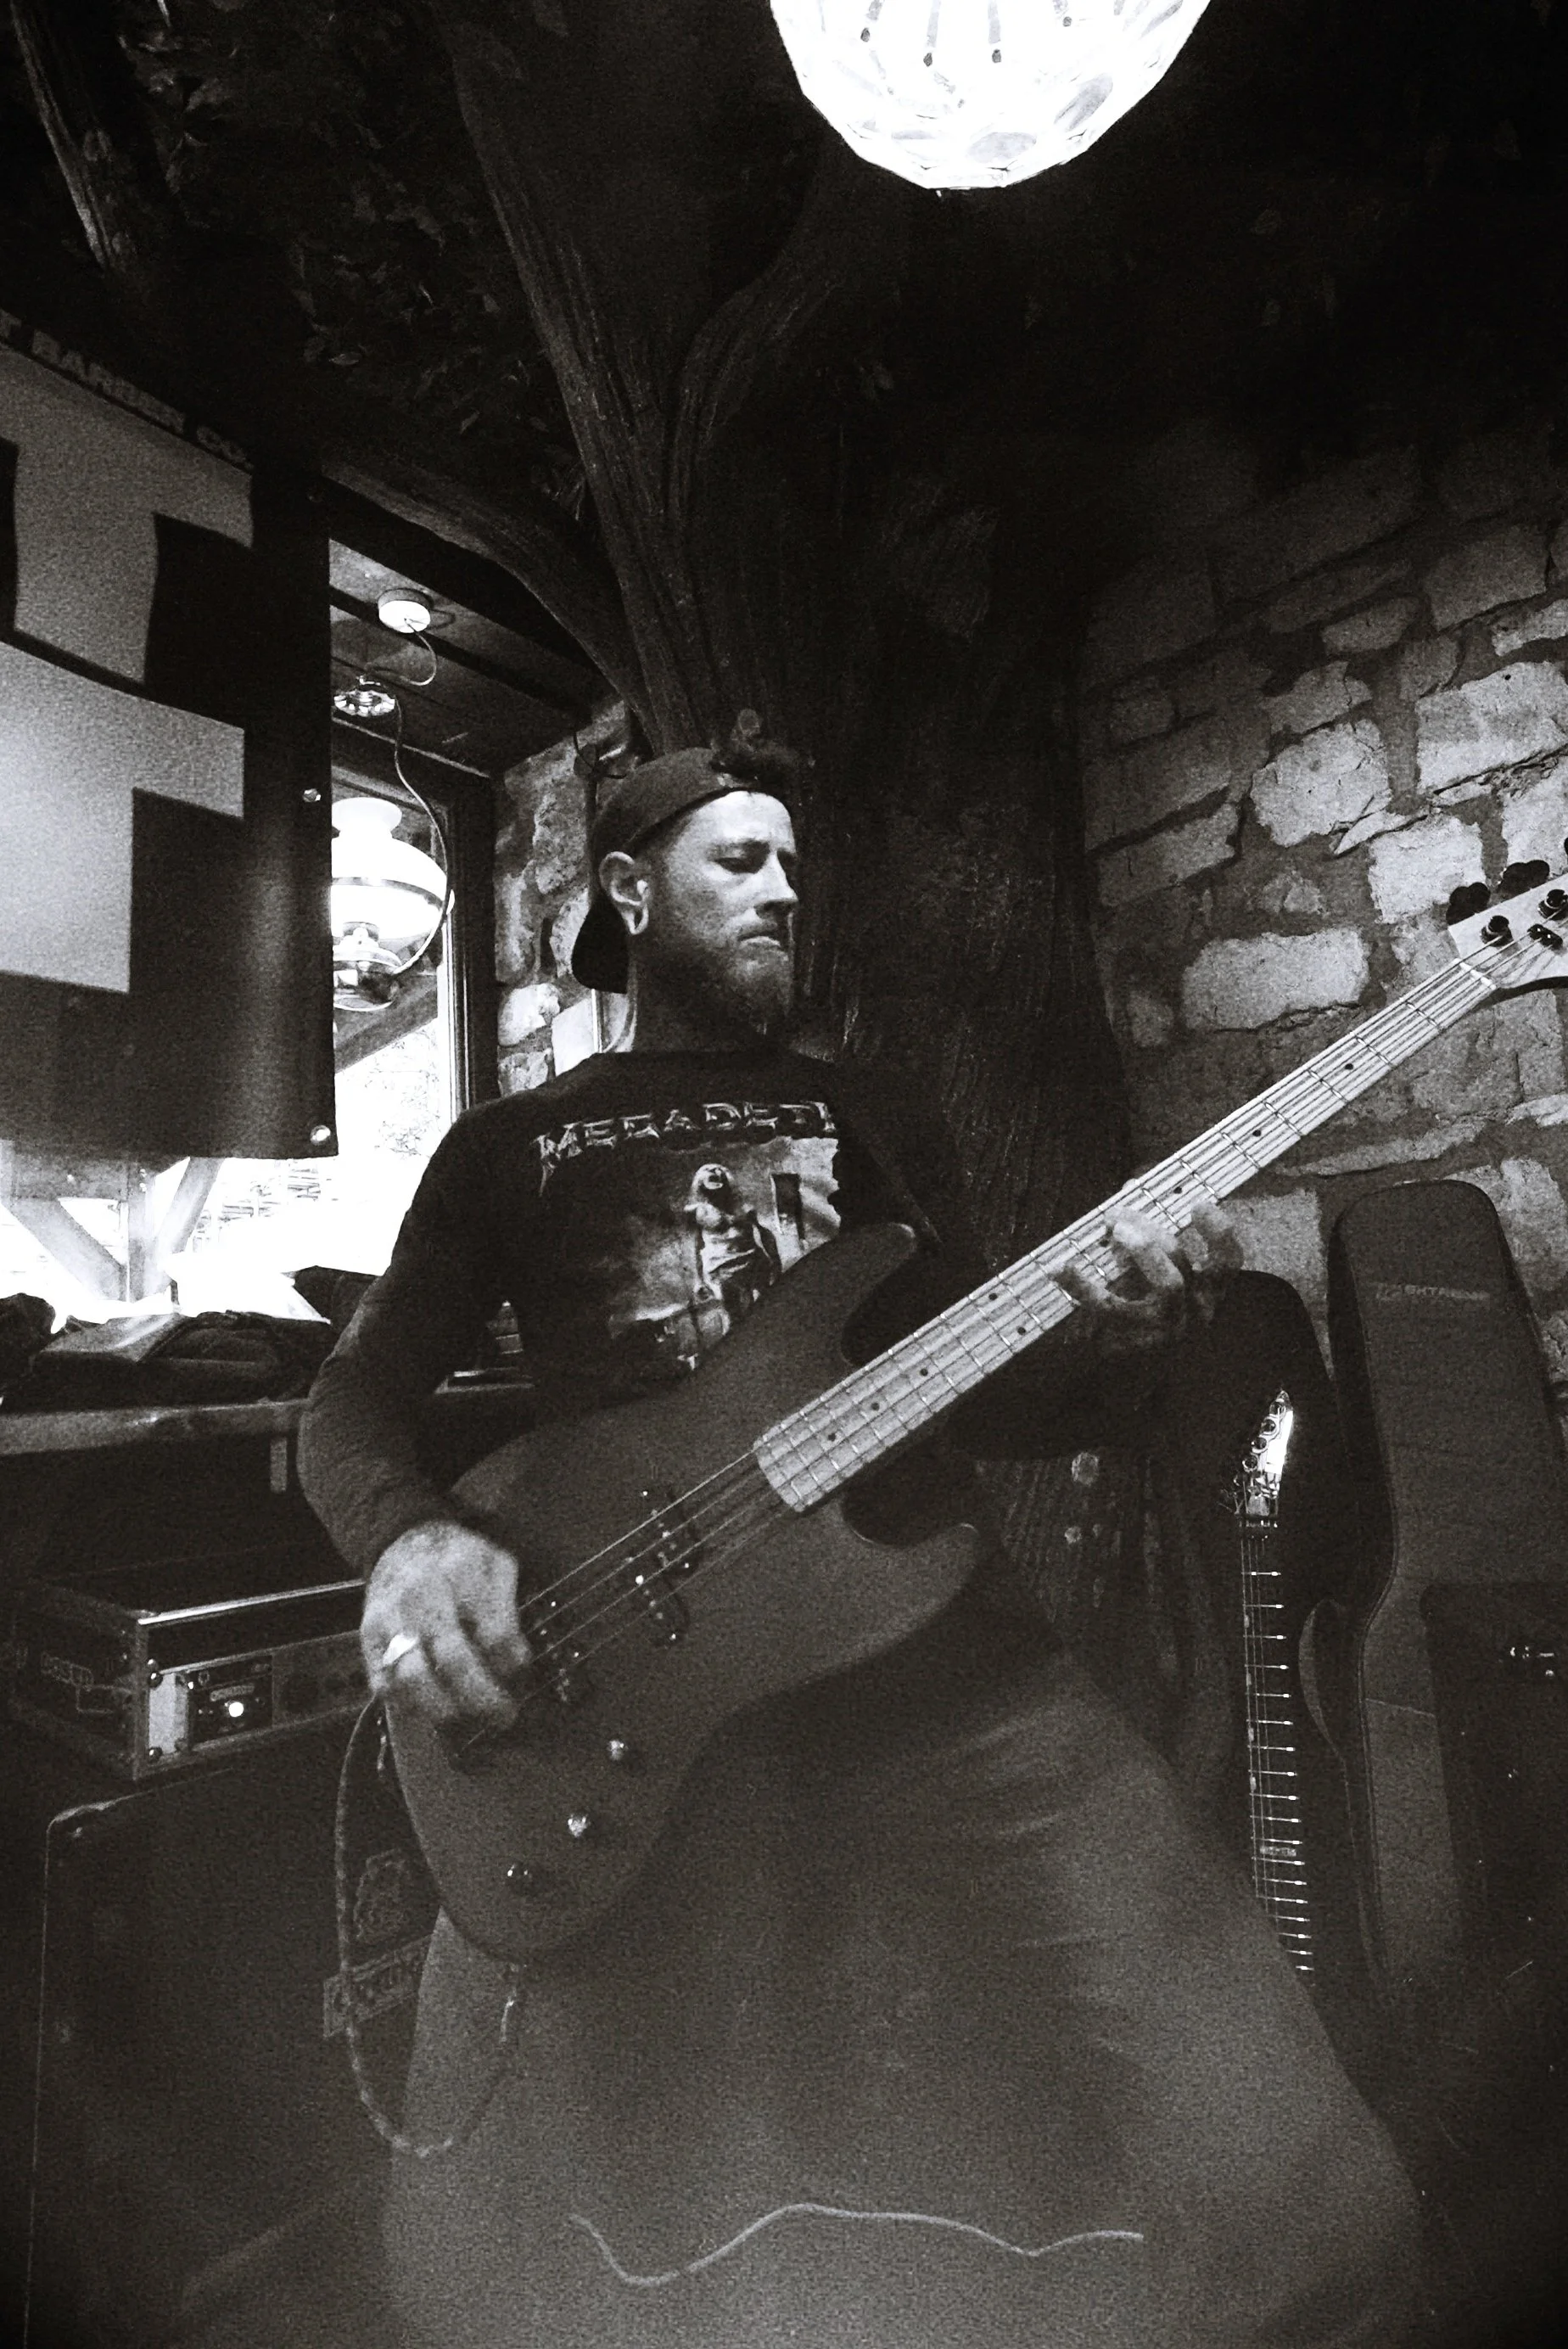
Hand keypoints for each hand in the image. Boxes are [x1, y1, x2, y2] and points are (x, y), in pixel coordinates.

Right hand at [362, 1521, 532, 1725]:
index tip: (521, 1672)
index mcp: (464, 1572)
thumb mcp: (496, 1563)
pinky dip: (407, 1702)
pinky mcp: (368, 1634)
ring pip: (413, 1677)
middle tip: (503, 1717)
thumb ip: (509, 1605)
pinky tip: (431, 1705)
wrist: (406, 1539)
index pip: (494, 1632)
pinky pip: (383, 1681)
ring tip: (466, 1720)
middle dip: (483, 1697)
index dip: (511, 1662)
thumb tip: (516, 1660)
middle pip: (454, 1659)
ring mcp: (391, 1616)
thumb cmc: (460, 1559)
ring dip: (444, 1708)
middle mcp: (424, 1594)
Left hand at [1056, 1202, 1239, 1356]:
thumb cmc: (1140, 1320)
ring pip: (1169, 1285)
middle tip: (1118, 1215)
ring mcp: (1170, 1331)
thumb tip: (1131, 1185)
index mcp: (1207, 1295)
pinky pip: (1112, 1309)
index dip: (1220, 1231)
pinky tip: (1061, 1268)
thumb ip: (1145, 1236)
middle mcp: (1196, 1313)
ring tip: (1114, 1230)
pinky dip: (1082, 1285)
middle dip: (1150, 1231)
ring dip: (1143, 1251)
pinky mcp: (1138, 1344)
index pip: (1229, 1262)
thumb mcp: (1151, 1280)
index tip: (1197, 1203)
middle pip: (1184, 1264)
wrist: (1124, 1386)